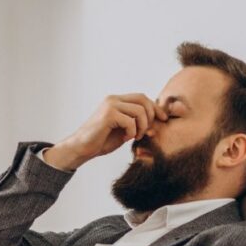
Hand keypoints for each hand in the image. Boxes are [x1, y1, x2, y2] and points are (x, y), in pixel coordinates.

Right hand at [44, 94, 167, 170]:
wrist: (82, 148)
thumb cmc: (101, 141)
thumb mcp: (124, 130)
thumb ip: (136, 123)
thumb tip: (157, 123)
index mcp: (116, 101)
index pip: (142, 98)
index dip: (155, 108)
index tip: (163, 119)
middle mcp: (113, 99)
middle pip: (143, 100)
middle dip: (151, 116)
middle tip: (146, 131)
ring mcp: (110, 105)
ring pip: (140, 111)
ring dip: (142, 126)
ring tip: (134, 136)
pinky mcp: (108, 114)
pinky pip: (131, 121)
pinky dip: (132, 132)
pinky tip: (124, 138)